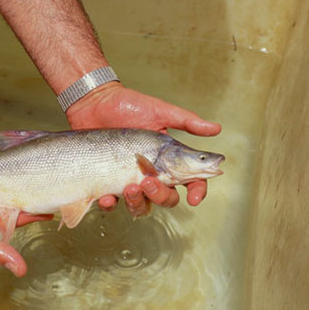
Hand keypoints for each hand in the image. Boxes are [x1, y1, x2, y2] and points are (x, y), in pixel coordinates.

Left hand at [66, 82, 221, 214]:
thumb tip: (216, 128)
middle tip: (149, 181)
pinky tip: (107, 196)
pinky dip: (109, 204)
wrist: (94, 103)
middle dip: (161, 196)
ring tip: (130, 187)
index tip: (194, 197)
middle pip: (166, 197)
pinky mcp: (106, 182)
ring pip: (140, 206)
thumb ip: (187, 121)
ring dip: (137, 203)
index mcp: (167, 159)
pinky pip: (110, 203)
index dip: (196, 191)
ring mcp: (128, 179)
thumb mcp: (159, 111)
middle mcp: (150, 172)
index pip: (190, 180)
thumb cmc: (126, 105)